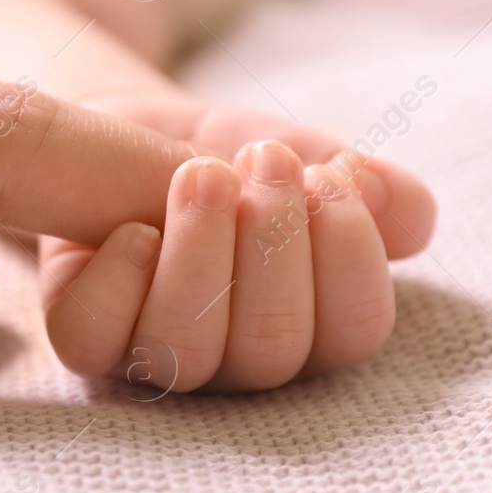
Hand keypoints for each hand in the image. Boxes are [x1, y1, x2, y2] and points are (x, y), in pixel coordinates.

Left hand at [41, 88, 437, 392]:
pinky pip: (93, 341)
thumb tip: (406, 211)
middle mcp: (237, 359)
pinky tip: (133, 229)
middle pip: (275, 348)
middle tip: (267, 160)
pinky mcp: (85, 333)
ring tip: (202, 173)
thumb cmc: (232, 158)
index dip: (353, 259)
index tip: (333, 176)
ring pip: (186, 352)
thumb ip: (369, 188)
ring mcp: (157, 355)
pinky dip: (117, 283)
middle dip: (277, 243)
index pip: (354, 333)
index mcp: (311, 326)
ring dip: (201, 255)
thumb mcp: (308, 154)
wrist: (132, 133)